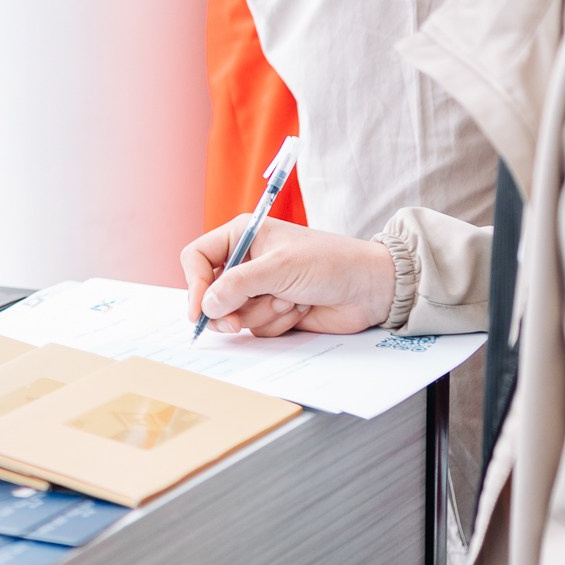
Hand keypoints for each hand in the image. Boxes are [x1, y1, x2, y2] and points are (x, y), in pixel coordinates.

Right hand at [179, 216, 393, 337]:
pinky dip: (277, 323)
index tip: (200, 309)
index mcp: (243, 236)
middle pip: (211, 293)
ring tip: (291, 299)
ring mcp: (259, 289)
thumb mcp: (279, 268)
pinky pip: (257, 328)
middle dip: (228, 310)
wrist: (369, 288)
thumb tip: (206, 306)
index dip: (194, 284)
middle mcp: (247, 261)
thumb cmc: (329, 262)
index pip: (198, 258)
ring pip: (235, 314)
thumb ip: (237, 286)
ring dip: (263, 314)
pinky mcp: (273, 311)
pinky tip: (300, 307)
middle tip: (237, 324)